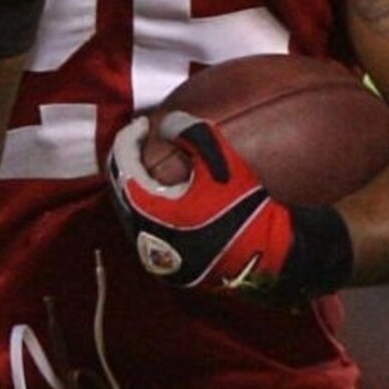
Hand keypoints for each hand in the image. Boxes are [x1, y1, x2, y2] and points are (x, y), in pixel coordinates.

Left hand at [107, 110, 301, 290]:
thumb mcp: (221, 164)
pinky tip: (164, 193)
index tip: (142, 124)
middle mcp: (143, 239)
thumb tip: (169, 120)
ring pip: (130, 212)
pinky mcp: (166, 267)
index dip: (128, 140)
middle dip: (129, 162)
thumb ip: (193, 134)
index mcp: (151, 214)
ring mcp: (153, 257)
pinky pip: (144, 230)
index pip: (123, 169)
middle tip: (142, 139)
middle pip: (121, 191)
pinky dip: (147, 207)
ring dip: (137, 185)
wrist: (267, 255)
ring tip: (151, 162)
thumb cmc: (244, 210)